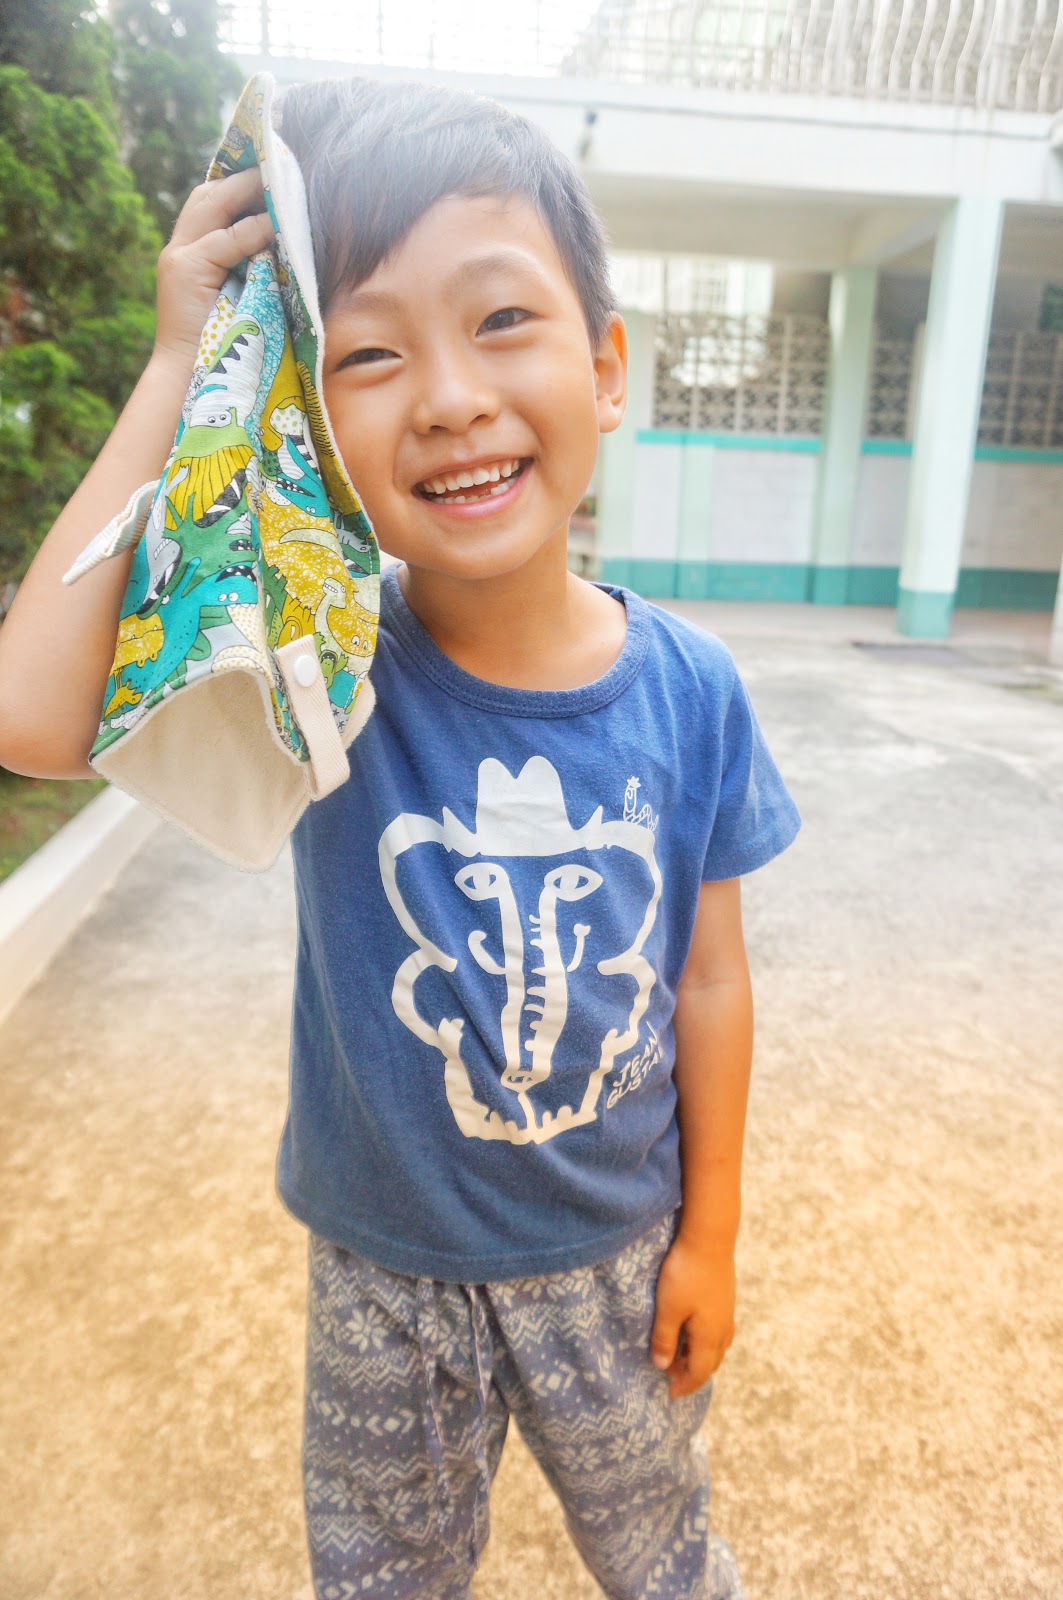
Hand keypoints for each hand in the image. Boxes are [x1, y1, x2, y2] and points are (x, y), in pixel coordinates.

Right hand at [153, 167, 275, 372]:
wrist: (189, 382)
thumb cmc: (221, 351)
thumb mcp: (240, 301)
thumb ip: (253, 271)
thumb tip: (288, 248)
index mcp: (189, 256)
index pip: (210, 205)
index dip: (238, 185)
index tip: (270, 171)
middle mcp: (179, 251)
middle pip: (208, 195)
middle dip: (242, 177)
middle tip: (277, 164)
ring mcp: (179, 259)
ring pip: (213, 207)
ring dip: (248, 191)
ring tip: (279, 180)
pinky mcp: (185, 271)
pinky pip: (226, 241)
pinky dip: (253, 230)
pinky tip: (276, 223)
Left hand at [649, 1231, 735, 1398]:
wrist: (710, 1237)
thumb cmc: (685, 1274)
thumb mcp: (668, 1308)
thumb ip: (664, 1339)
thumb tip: (663, 1366)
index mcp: (709, 1336)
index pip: (699, 1372)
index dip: (685, 1385)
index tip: (670, 1393)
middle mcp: (723, 1328)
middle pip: (711, 1361)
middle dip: (693, 1372)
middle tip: (672, 1374)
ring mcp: (727, 1311)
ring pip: (717, 1345)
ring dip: (701, 1355)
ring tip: (682, 1354)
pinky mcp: (725, 1296)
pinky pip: (719, 1329)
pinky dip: (706, 1339)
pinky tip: (695, 1327)